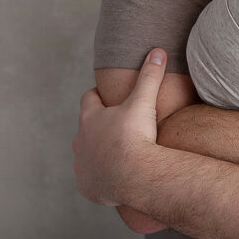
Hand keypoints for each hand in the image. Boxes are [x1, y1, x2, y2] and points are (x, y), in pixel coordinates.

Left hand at [74, 48, 166, 206]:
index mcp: (90, 118)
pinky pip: (91, 180)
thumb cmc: (136, 136)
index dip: (97, 96)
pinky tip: (114, 177)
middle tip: (116, 125)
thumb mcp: (144, 101)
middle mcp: (80, 141)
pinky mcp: (88, 186)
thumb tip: (158, 52)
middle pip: (85, 128)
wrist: (135, 175)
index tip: (105, 95)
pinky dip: (100, 177)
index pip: (88, 99)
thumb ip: (150, 76)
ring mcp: (82, 166)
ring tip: (116, 153)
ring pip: (86, 155)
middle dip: (97, 126)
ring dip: (97, 153)